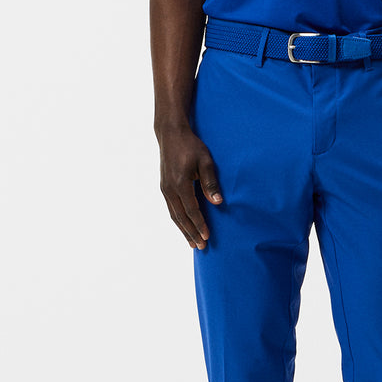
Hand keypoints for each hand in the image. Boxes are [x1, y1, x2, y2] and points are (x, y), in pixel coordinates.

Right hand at [156, 123, 222, 248]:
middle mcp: (169, 189)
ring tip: (192, 243)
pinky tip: (184, 226)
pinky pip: (171, 208)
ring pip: (174, 215)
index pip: (191, 210)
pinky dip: (178, 220)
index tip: (207, 237)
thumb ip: (210, 182)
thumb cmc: (191, 146)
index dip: (199, 225)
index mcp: (180, 183)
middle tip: (200, 247)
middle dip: (191, 233)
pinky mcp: (164, 187)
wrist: (171, 134)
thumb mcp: (205, 161)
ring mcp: (165, 188)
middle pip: (180, 217)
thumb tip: (217, 202)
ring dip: (183, 230)